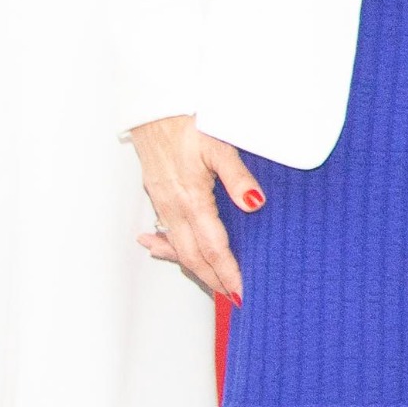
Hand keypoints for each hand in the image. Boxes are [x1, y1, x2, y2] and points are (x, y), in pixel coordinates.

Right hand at [130, 115, 257, 301]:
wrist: (152, 107)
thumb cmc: (188, 123)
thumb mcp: (220, 146)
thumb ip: (237, 176)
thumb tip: (255, 203)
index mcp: (192, 200)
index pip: (213, 248)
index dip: (228, 272)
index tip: (241, 292)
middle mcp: (174, 206)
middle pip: (193, 255)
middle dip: (212, 280)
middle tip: (231, 299)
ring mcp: (162, 201)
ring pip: (178, 245)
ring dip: (194, 267)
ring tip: (211, 285)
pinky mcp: (157, 193)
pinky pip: (165, 229)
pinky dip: (168, 247)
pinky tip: (161, 250)